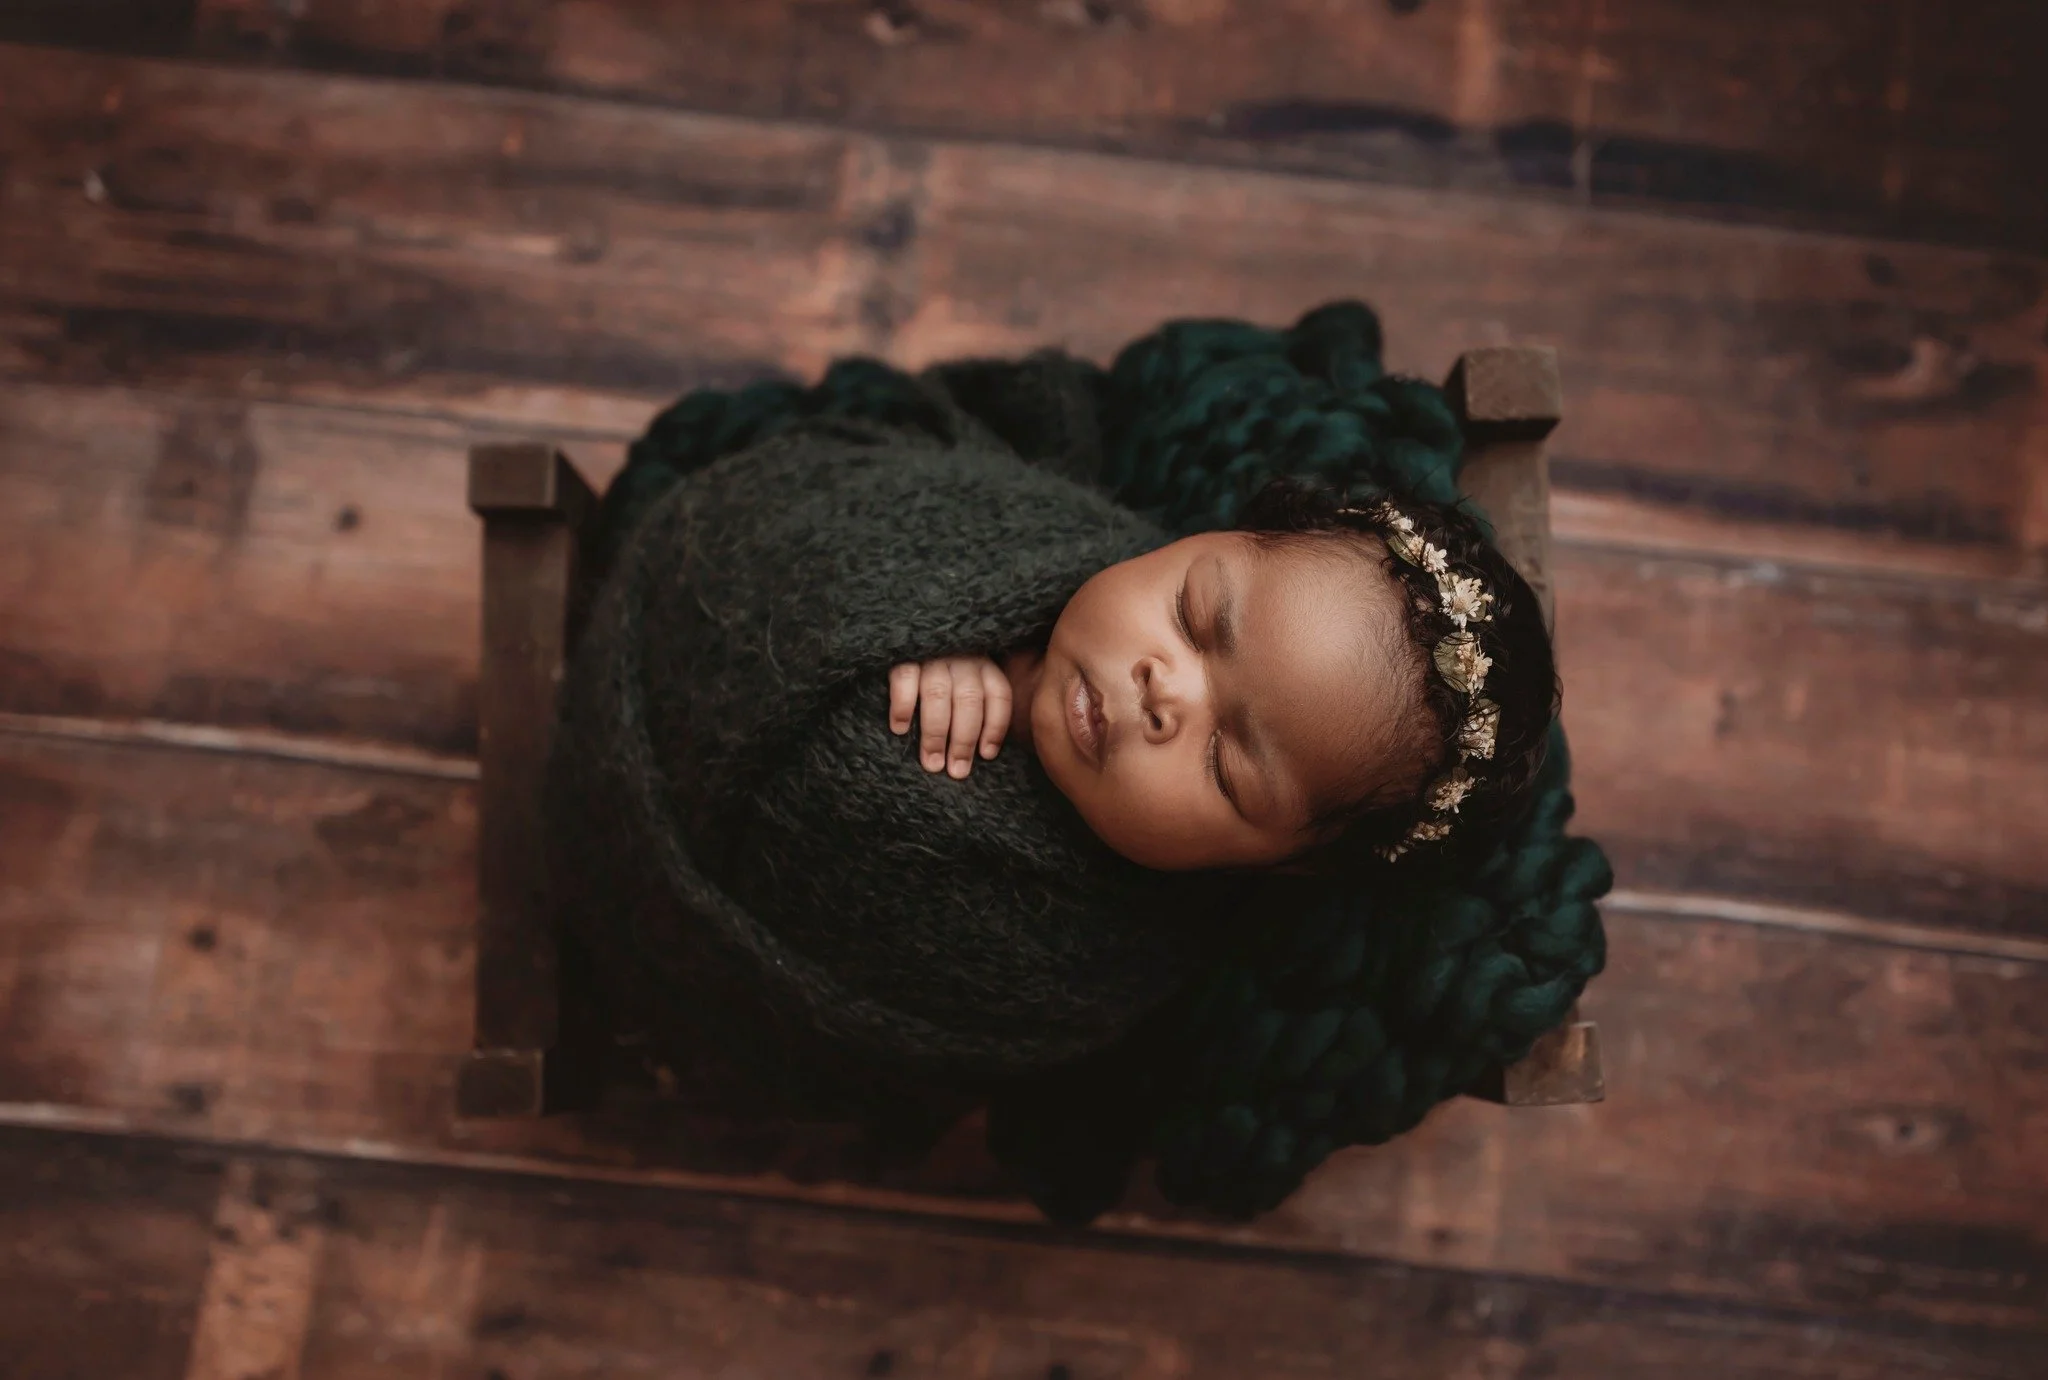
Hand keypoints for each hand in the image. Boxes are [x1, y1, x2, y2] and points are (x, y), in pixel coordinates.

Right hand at [888, 655, 1012, 777]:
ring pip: (938, 695)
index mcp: (984, 664)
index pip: (998, 696)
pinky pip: (904, 680)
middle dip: (963, 741)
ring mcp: (932, 655)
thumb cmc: (946, 671)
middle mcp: (961, 658)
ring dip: (935, 734)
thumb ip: (979, 705)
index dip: (995, 728)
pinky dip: (902, 707)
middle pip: (969, 701)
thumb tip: (984, 753)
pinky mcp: (903, 654)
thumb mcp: (971, 679)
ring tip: (932, 763)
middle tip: (956, 770)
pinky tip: (899, 729)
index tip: (986, 755)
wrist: (906, 635)